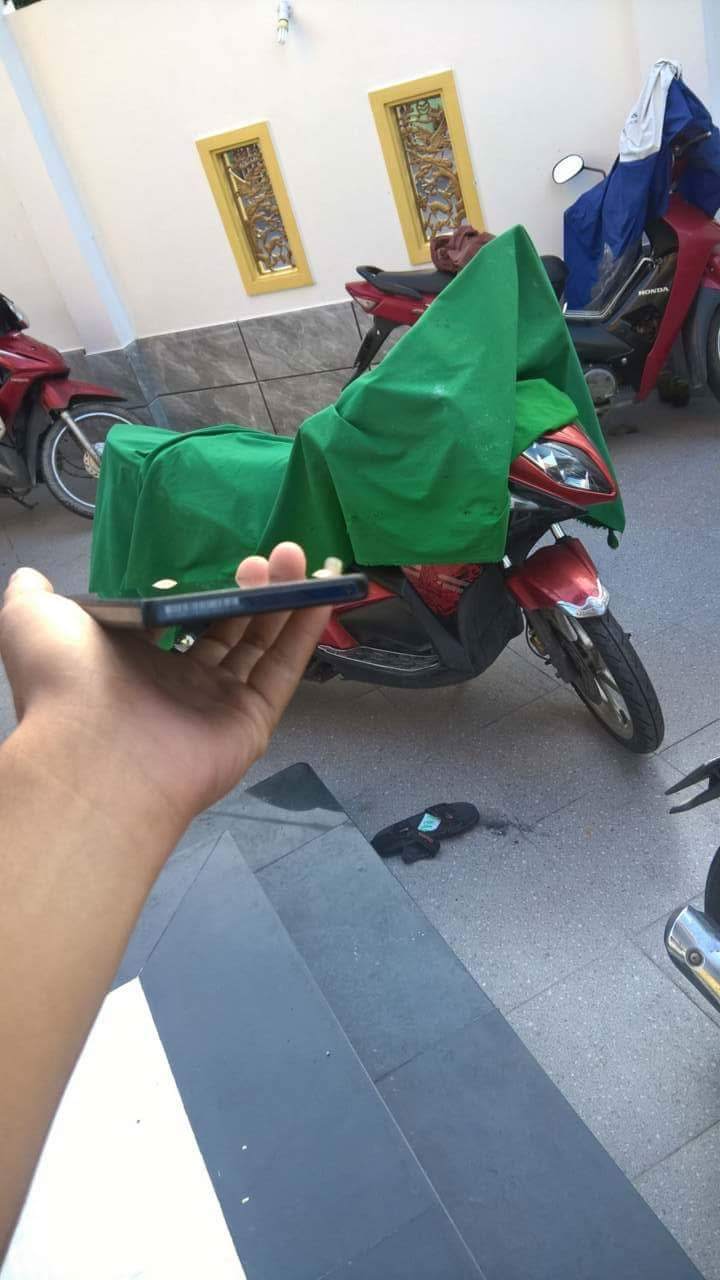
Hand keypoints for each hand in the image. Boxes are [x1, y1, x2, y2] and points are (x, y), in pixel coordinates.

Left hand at [0, 543, 329, 847]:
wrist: (94, 754)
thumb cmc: (67, 681)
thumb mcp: (31, 620)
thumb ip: (33, 595)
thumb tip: (30, 577)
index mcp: (131, 661)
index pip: (175, 619)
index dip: (198, 588)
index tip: (214, 560)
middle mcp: (176, 684)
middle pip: (227, 628)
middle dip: (250, 588)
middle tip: (270, 554)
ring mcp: (216, 705)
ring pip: (258, 645)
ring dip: (281, 600)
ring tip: (296, 558)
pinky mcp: (250, 722)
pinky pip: (281, 672)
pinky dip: (303, 634)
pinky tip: (319, 596)